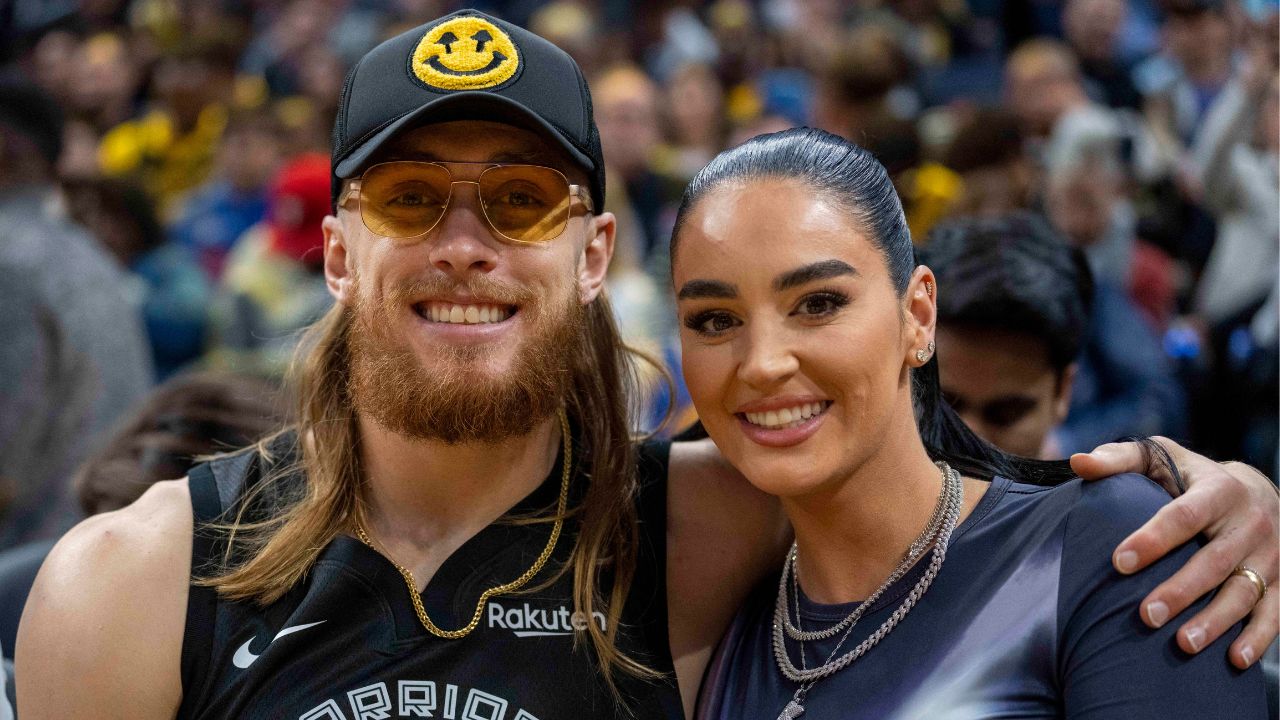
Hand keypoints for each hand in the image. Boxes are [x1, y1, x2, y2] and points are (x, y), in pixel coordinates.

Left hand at [1070, 437, 1278, 668]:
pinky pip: (1273, 613)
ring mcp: (1270, 556)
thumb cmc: (1192, 477)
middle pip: (1214, 561)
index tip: (1119, 562)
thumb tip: (1078, 463)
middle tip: (1145, 616)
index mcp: (1218, 491)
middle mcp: (1250, 523)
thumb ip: (1119, 459)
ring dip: (1215, 621)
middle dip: (1181, 591)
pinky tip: (1234, 660)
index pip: (1183, 516)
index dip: (1153, 539)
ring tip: (1183, 644)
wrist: (1259, 491)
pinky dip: (1257, 638)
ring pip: (1244, 592)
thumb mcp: (1160, 459)